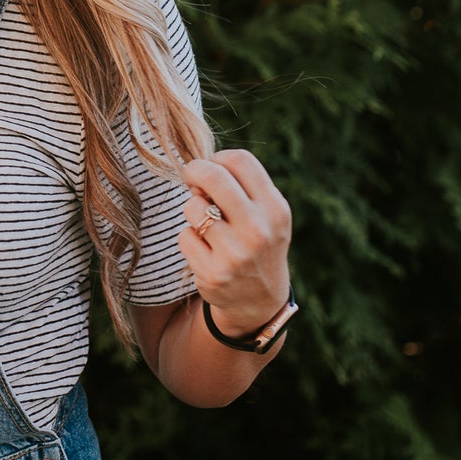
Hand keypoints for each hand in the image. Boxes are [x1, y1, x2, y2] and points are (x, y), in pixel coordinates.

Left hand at [178, 149, 292, 341]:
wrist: (260, 301)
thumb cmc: (258, 242)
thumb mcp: (267, 215)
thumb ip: (242, 188)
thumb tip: (199, 170)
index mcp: (275, 209)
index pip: (240, 161)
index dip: (218, 158)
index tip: (212, 168)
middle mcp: (258, 230)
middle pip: (212, 176)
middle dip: (194, 170)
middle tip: (191, 177)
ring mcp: (235, 254)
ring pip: (192, 206)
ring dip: (193, 210)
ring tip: (207, 224)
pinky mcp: (213, 274)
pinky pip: (184, 236)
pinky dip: (190, 238)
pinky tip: (205, 250)